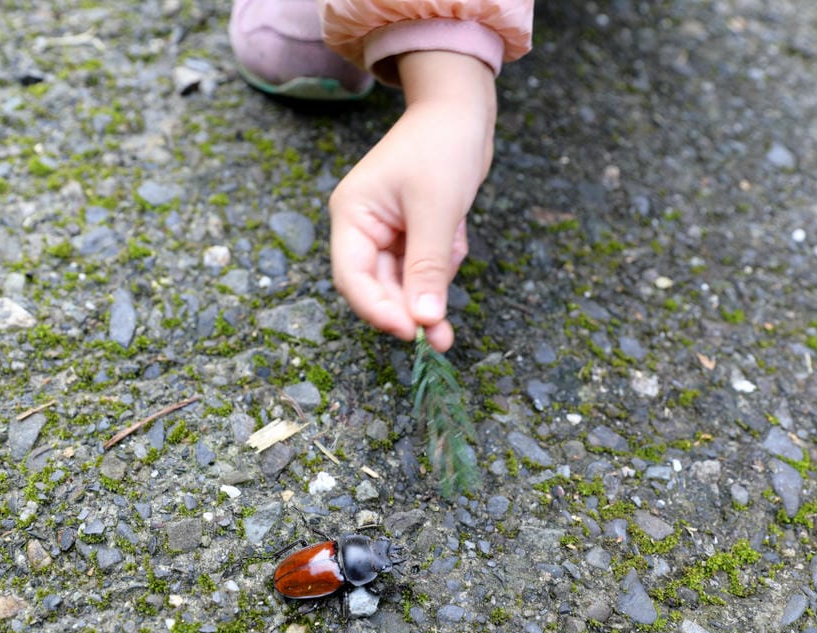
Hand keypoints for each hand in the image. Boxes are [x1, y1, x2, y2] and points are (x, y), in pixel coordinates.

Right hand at [329, 51, 495, 351]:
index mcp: (352, 216)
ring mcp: (388, 234)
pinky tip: (458, 237)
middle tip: (441, 338)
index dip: (377, 310)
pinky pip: (426, 269)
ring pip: (405, 284)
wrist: (464, 111)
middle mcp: (363, 229)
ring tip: (455, 262)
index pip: (353, 278)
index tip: (409, 332)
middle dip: (411, 309)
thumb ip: (427, 268)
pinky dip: (444, 264)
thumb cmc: (442, 145)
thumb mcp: (435, 209)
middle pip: (378, 288)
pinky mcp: (412, 235)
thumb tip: (423, 320)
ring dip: (432, 286)